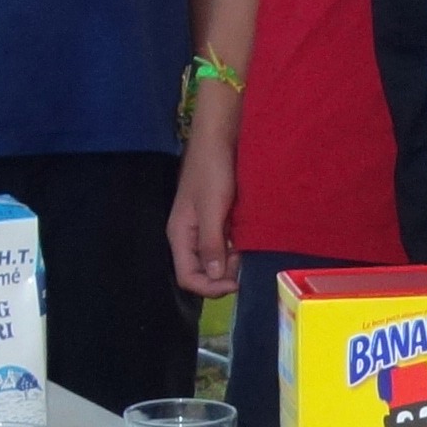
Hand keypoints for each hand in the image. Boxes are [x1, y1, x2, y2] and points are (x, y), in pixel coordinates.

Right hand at [167, 120, 240, 298]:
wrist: (218, 139)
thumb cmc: (212, 170)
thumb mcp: (212, 208)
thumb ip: (211, 243)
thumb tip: (216, 276)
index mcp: (179, 235)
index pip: (187, 277)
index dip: (209, 287)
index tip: (235, 283)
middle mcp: (187, 236)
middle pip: (200, 272)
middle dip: (221, 276)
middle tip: (243, 263)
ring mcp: (200, 229)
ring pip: (212, 260)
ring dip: (230, 263)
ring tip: (246, 251)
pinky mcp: (214, 220)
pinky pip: (221, 245)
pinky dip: (234, 249)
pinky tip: (247, 242)